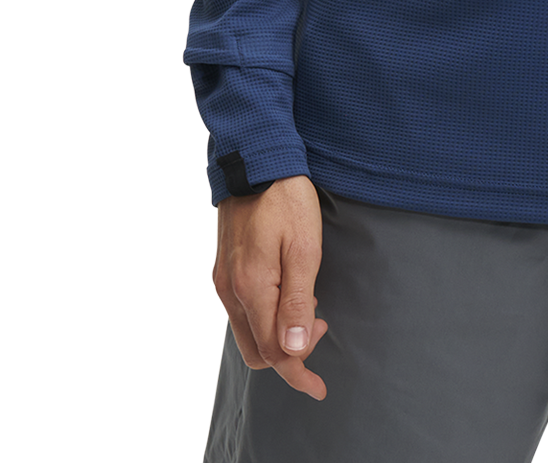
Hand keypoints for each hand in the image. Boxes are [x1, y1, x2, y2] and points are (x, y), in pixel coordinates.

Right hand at [211, 175, 330, 399]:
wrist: (256, 160)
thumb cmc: (286, 199)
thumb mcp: (305, 247)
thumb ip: (298, 301)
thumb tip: (293, 349)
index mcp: (252, 288)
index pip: (272, 352)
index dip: (297, 373)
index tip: (319, 387)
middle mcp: (232, 290)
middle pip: (256, 351)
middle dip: (289, 356)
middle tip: (321, 331)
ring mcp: (225, 281)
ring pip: (248, 333)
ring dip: (277, 336)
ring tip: (310, 313)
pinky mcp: (225, 270)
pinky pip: (243, 312)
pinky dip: (266, 318)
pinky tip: (289, 297)